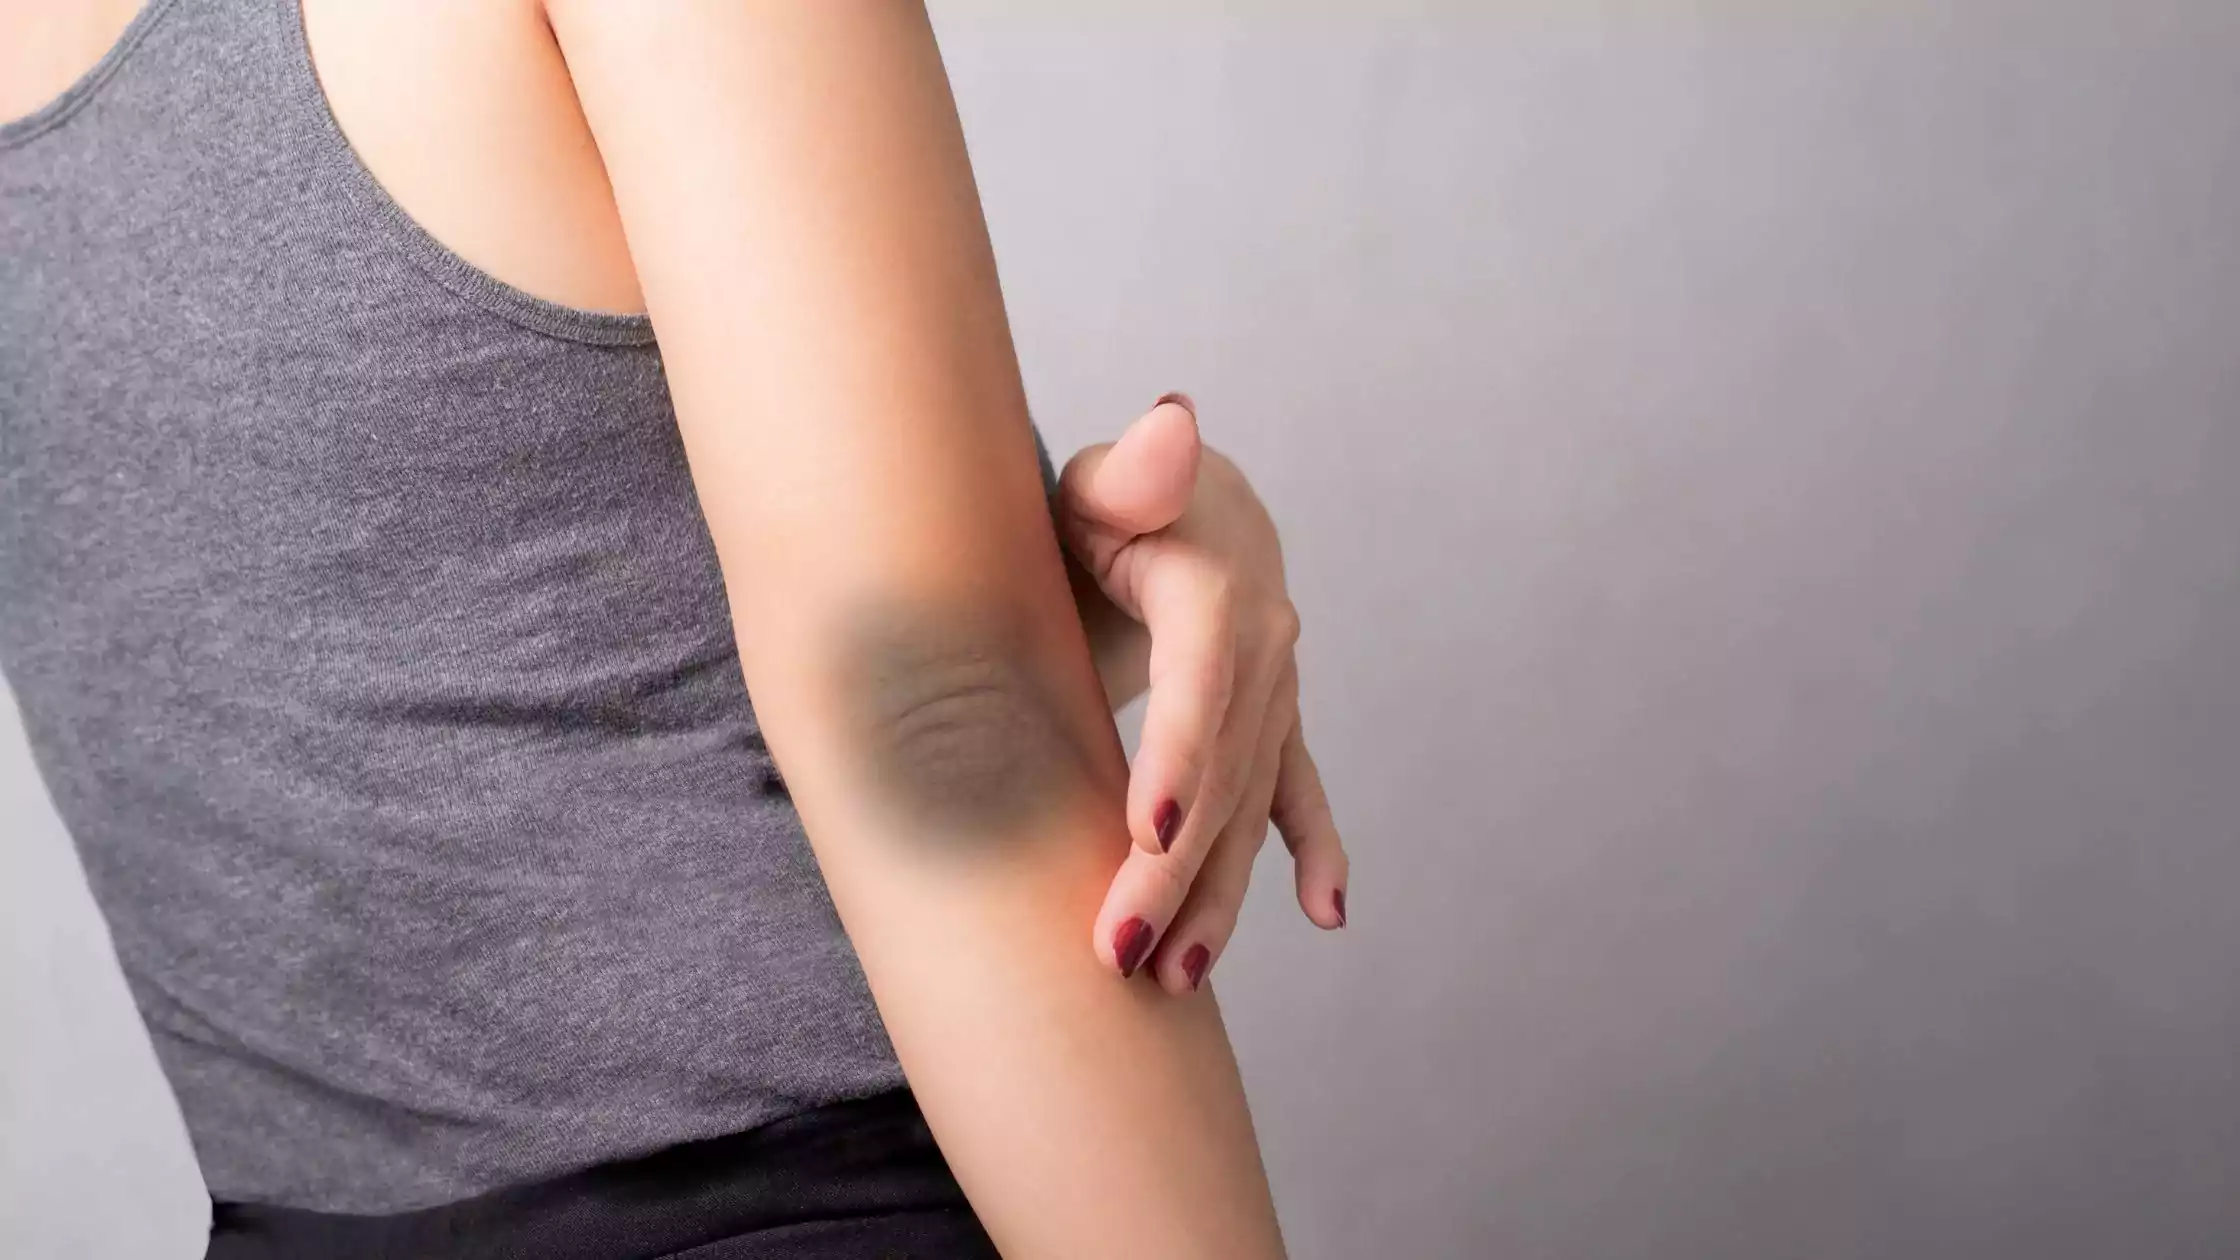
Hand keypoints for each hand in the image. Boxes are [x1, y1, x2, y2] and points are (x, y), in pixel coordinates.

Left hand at [1055, 395, 1348, 993]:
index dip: (1178, 760)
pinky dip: (1313, 848)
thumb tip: (1174, 420)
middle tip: (1117, 950)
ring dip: (1222, 890)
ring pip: (1250, 801)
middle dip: (1175, 864)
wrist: (1153, 498)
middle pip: (1221, 768)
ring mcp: (1275, 682)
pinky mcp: (1274, 714)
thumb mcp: (1095, 479)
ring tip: (1173, 974)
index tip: (1144, 835)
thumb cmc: (1097, 498)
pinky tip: (1328, 912)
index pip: (1202, 685)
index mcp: (1212, 580)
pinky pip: (1299, 790)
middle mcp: (1261, 637)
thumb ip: (1131, 471)